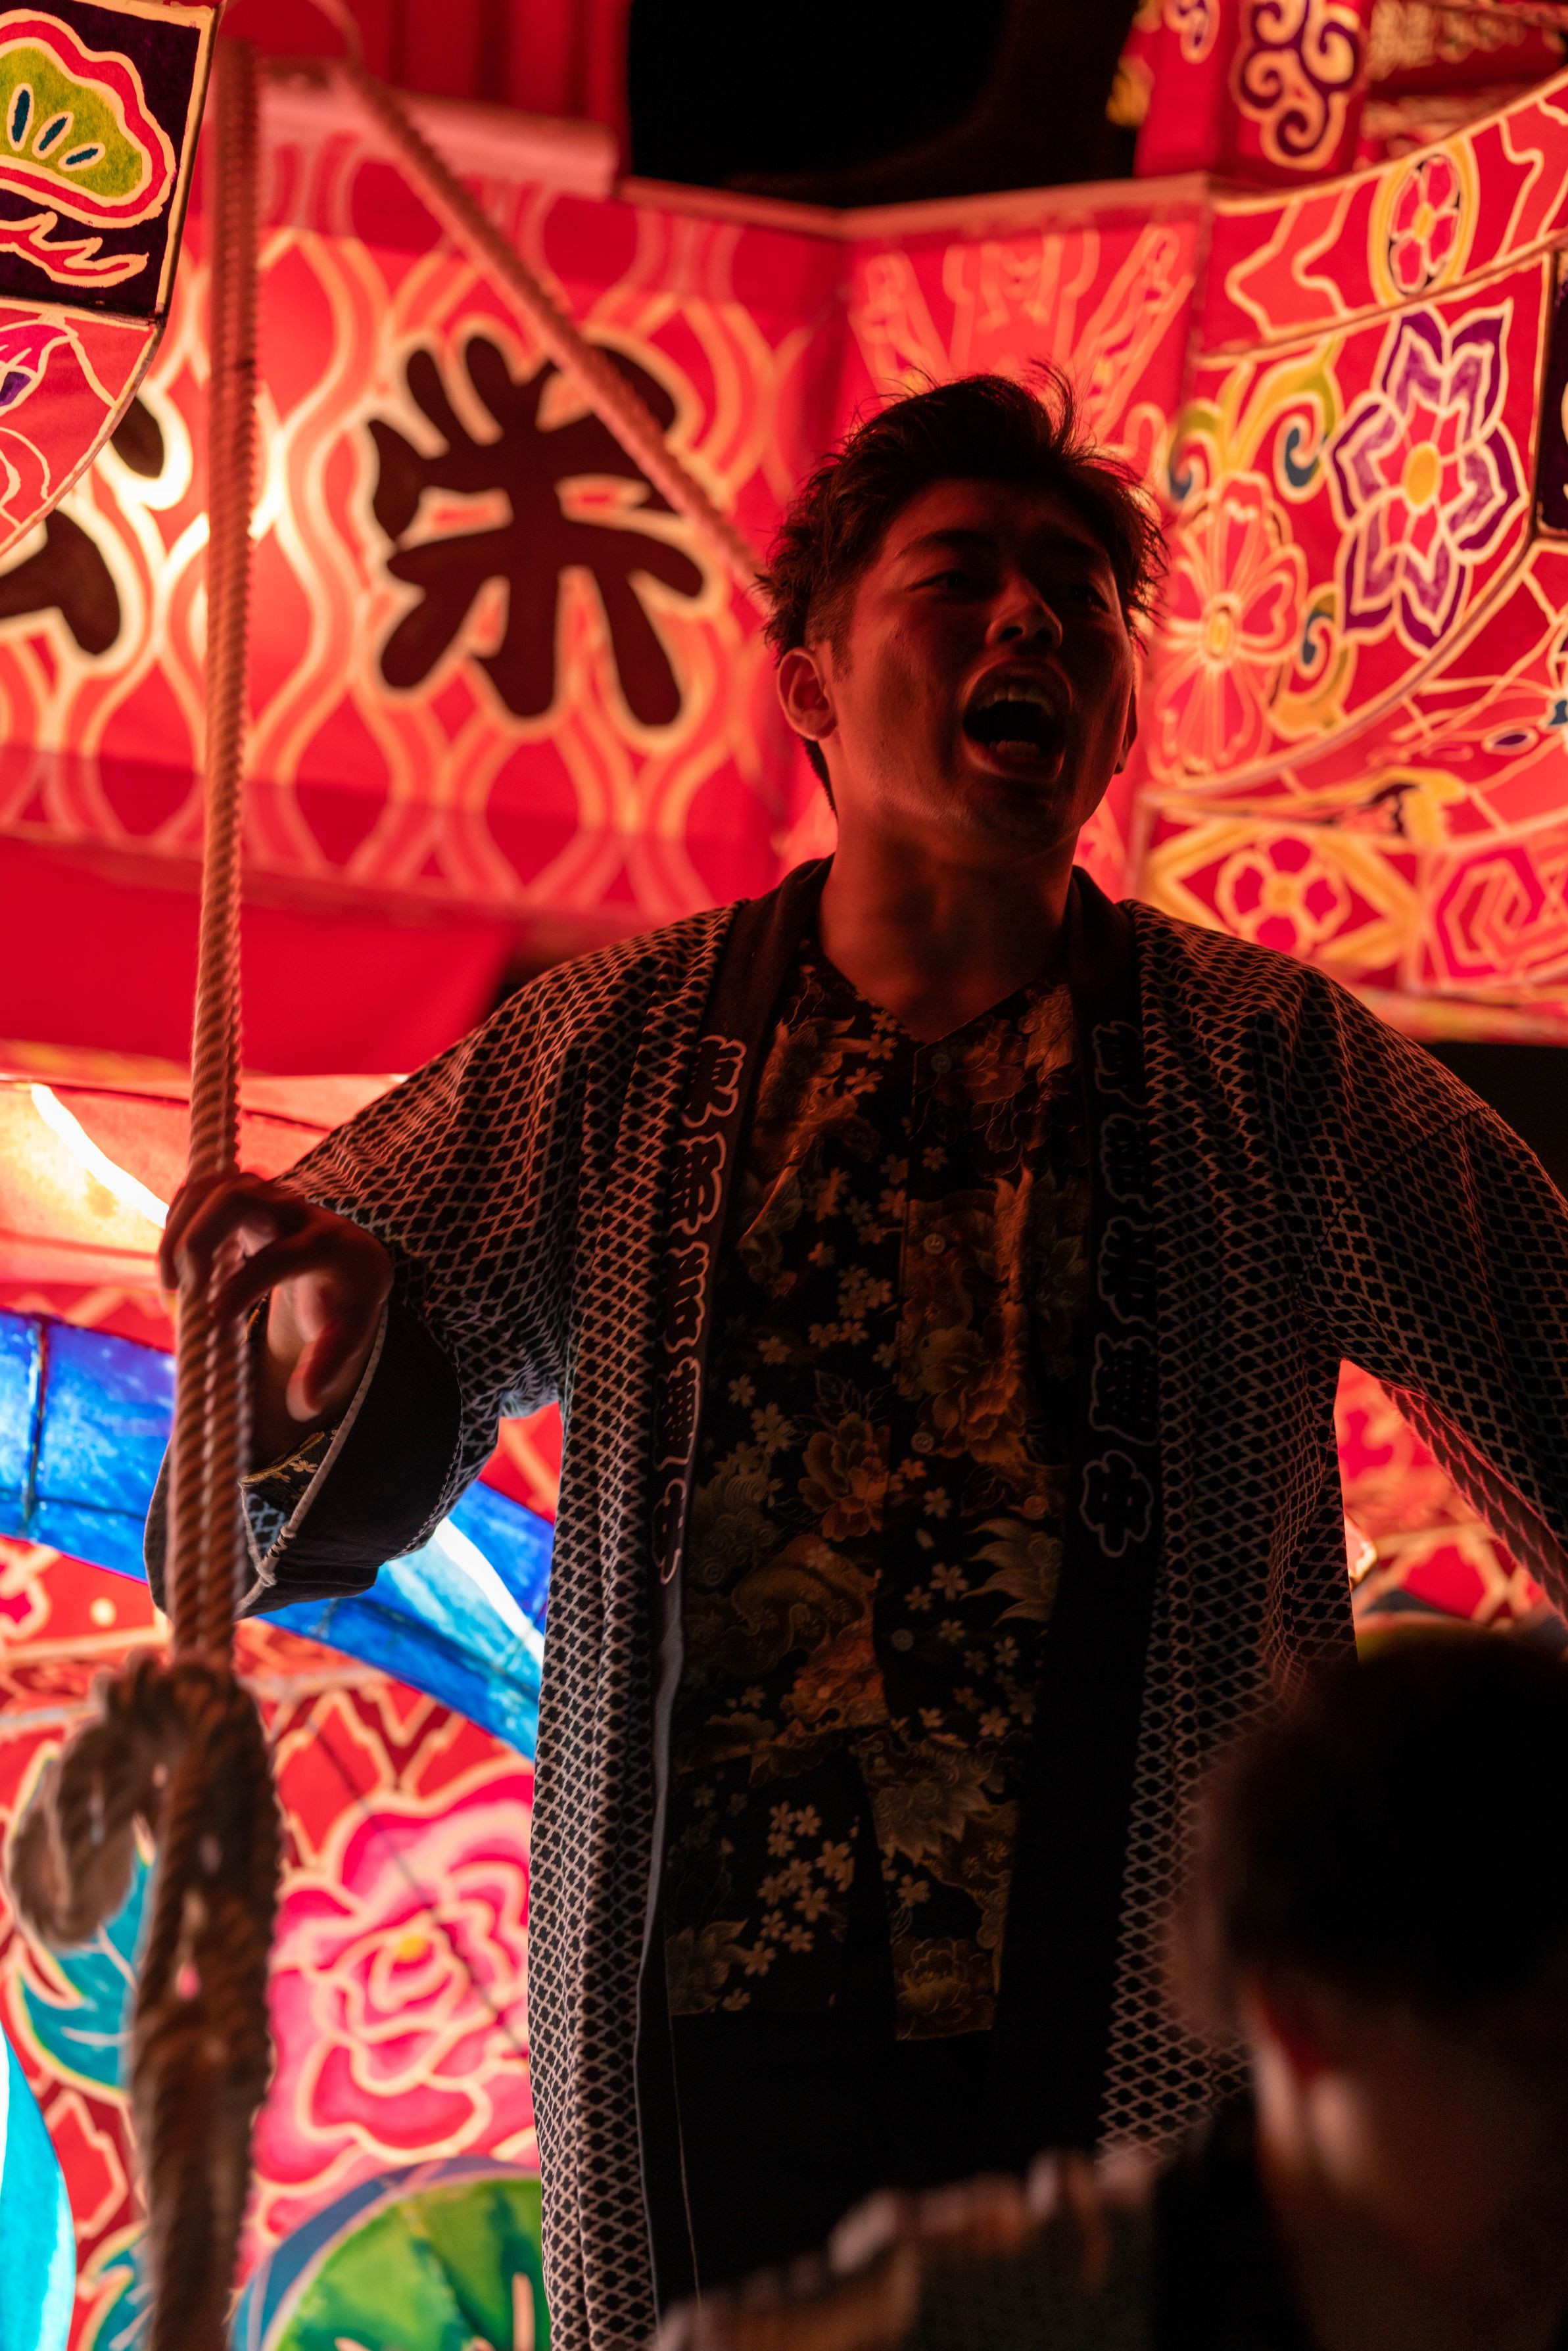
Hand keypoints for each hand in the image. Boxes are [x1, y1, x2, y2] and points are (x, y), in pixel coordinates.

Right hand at [160, 1174, 393, 1462]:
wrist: (353, 1257)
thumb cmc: (346, 1300)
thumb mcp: (347, 1335)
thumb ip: (327, 1367)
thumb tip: (304, 1406)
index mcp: (330, 1246)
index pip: (281, 1257)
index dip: (244, 1286)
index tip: (213, 1318)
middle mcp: (299, 1212)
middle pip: (239, 1197)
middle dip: (199, 1239)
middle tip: (181, 1292)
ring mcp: (270, 1197)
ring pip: (216, 1185)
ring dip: (180, 1227)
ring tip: (171, 1284)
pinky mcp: (246, 1197)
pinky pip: (203, 1189)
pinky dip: (179, 1218)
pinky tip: (175, 1264)